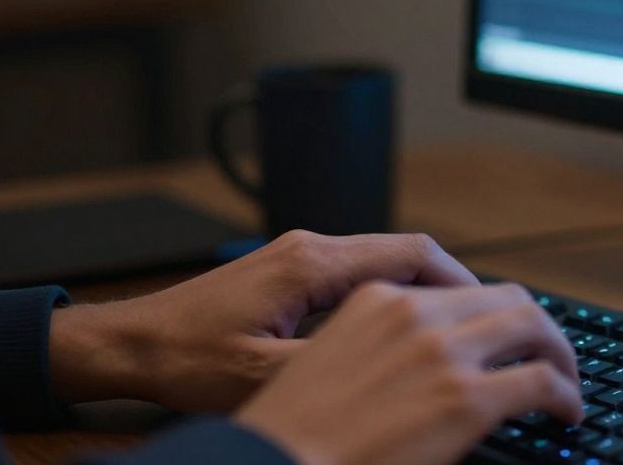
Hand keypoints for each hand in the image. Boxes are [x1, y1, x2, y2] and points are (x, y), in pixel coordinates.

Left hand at [48, 230, 478, 410]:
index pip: (413, 254)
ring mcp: (301, 254)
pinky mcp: (290, 270)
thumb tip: (403, 372)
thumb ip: (337, 364)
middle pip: (408, 252)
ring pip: (386, 260)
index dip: (462, 282)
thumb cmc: (184, 359)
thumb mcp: (267, 375)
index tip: (494, 309)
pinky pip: (362, 271)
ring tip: (456, 329)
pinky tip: (403, 329)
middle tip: (489, 320)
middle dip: (455, 284)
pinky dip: (394, 294)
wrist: (129, 344)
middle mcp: (311, 247)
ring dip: (425, 289)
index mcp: (312, 263)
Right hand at [236, 281, 583, 464]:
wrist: (273, 464)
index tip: (509, 333)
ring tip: (566, 382)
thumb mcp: (331, 361)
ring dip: (559, 354)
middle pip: (508, 298)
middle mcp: (415, 315)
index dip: (495, 311)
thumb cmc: (290, 432)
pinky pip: (542, 382)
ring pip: (535, 328)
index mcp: (376, 300)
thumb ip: (380, 344)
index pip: (460, 288)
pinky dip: (565, 394)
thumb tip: (420, 362)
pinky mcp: (466, 398)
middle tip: (549, 353)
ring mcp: (444, 353)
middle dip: (536, 326)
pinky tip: (566, 412)